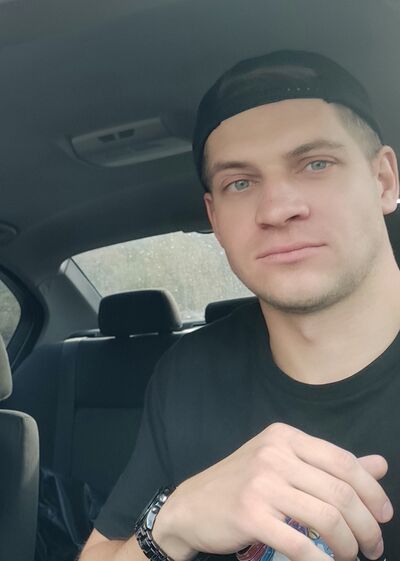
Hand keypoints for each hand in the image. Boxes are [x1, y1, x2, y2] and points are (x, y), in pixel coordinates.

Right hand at [153, 423, 392, 560]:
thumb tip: (379, 464)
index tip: (384, 515)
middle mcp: (274, 453)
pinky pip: (301, 544)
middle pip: (341, 491)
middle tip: (372, 546)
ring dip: (349, 545)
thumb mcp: (284, 465)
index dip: (372, 491)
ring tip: (351, 556)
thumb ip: (330, 466)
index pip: (343, 461)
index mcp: (285, 437)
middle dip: (367, 525)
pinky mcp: (250, 514)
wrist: (192, 505)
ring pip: (327, 517)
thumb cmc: (242, 485)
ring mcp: (261, 483)